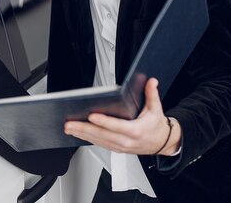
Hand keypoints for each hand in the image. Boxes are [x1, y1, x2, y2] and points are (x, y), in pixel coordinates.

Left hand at [64, 78, 181, 155]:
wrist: (162, 143)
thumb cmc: (156, 126)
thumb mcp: (156, 109)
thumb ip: (152, 94)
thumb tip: (151, 81)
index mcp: (136, 130)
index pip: (117, 126)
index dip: (104, 122)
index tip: (92, 116)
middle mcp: (127, 141)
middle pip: (102, 135)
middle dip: (84, 129)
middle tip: (69, 123)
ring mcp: (120, 147)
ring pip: (98, 141)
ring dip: (82, 134)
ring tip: (68, 127)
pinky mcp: (116, 149)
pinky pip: (99, 144)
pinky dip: (87, 138)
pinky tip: (77, 132)